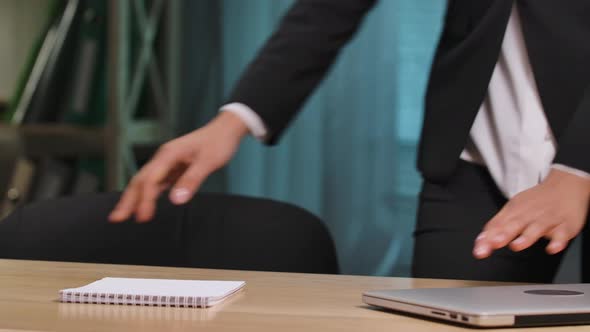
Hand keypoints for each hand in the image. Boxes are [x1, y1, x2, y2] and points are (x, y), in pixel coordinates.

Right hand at [108, 111, 249, 221]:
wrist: (225, 129)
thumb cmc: (218, 142)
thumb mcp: (208, 161)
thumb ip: (192, 180)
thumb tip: (177, 199)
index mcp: (169, 154)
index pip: (150, 179)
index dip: (145, 199)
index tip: (143, 217)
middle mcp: (164, 158)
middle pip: (140, 180)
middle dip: (128, 200)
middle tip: (116, 218)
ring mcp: (167, 163)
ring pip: (146, 182)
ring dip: (135, 199)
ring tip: (123, 215)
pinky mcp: (173, 168)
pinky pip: (157, 183)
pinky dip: (148, 195)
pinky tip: (145, 205)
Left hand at [473, 169, 589, 258]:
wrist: (564, 185)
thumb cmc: (535, 202)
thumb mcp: (513, 209)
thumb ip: (496, 227)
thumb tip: (481, 241)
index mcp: (514, 211)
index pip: (497, 225)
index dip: (487, 238)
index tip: (480, 250)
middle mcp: (529, 215)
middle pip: (514, 225)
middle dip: (503, 234)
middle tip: (494, 243)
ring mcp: (547, 220)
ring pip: (536, 228)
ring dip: (526, 237)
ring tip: (516, 245)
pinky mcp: (565, 226)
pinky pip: (562, 234)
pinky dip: (557, 241)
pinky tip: (552, 248)